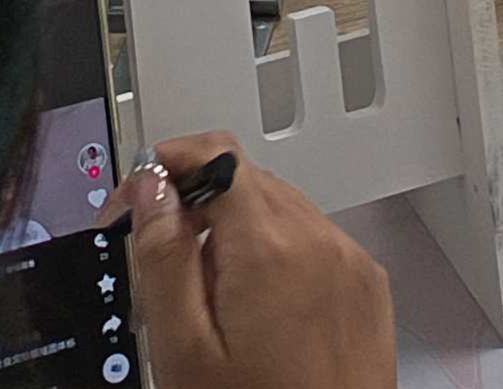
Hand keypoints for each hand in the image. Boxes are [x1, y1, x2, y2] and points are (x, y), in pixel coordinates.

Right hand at [119, 139, 394, 388]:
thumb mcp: (183, 348)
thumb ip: (163, 257)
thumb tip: (151, 186)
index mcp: (269, 247)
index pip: (216, 154)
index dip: (167, 167)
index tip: (136, 203)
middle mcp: (319, 241)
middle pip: (246, 182)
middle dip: (197, 210)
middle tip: (159, 268)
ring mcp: (349, 264)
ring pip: (280, 211)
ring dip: (237, 236)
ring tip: (210, 307)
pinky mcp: (366, 289)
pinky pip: (314, 244)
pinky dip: (279, 260)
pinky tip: (257, 319)